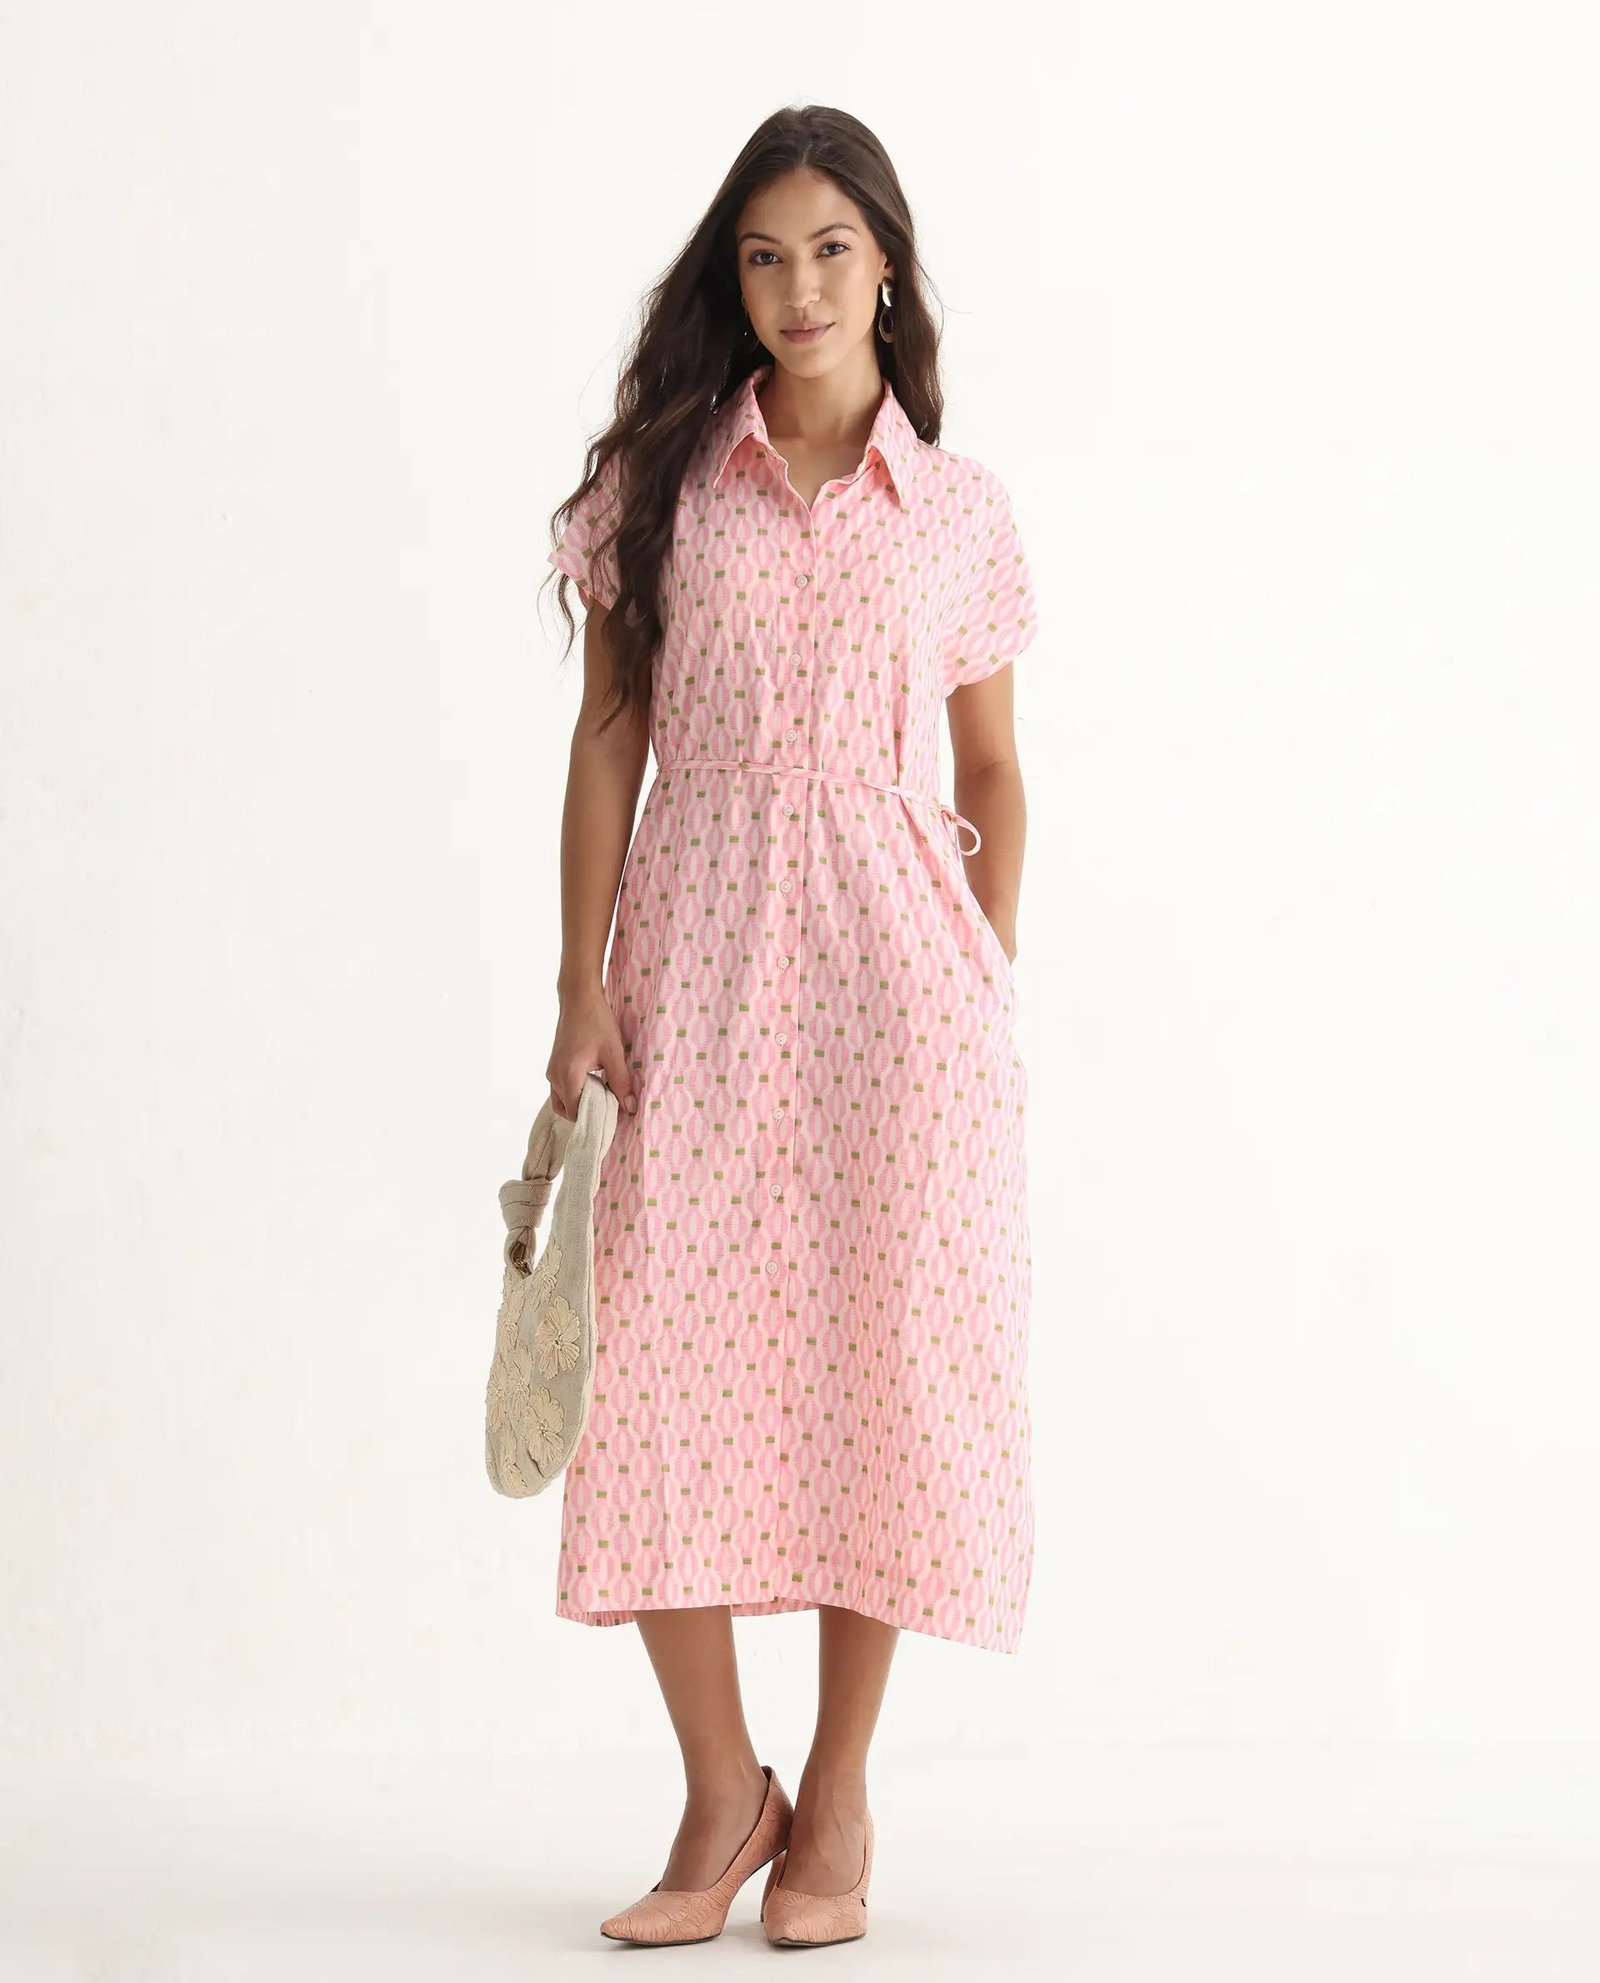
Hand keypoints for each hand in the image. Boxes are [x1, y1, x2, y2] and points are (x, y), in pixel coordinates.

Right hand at [547, 983, 637, 1120]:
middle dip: (587, 1113)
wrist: (579, 998)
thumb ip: (621, 1083)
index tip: (613, 1115)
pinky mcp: (554, 1065)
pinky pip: (561, 1090)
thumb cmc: (596, 1022)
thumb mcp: (614, 1053)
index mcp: (568, 1076)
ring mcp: (551, 1071)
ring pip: (562, 1101)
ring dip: (580, 1103)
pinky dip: (575, 1093)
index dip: (595, 1118)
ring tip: (603, 1095)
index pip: (577, 1113)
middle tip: (609, 1107)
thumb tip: (630, 1108)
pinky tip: (594, 1084)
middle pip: (567, 1111)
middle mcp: (554, 1077)